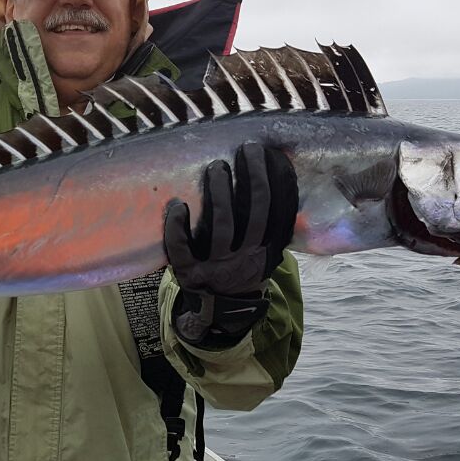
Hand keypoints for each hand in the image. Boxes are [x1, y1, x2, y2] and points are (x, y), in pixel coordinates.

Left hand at [162, 142, 297, 342]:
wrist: (222, 309)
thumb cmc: (240, 266)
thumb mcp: (263, 251)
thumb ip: (271, 225)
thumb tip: (281, 178)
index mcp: (264, 249)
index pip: (273, 211)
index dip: (271, 181)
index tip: (266, 154)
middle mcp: (243, 257)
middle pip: (252, 214)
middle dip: (251, 178)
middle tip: (246, 150)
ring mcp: (216, 266)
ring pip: (222, 227)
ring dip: (219, 194)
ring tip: (217, 167)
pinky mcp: (189, 273)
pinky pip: (182, 249)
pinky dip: (178, 226)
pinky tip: (178, 205)